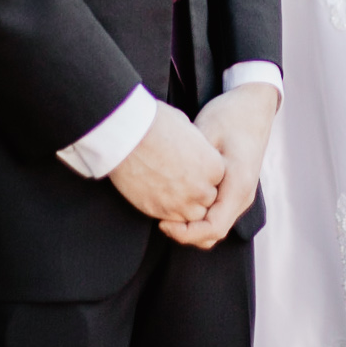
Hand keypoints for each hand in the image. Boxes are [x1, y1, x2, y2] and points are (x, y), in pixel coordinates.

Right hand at [108, 100, 225, 223]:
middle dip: (194, 192)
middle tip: (176, 179)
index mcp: (214, 167)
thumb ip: (196, 145)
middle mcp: (202, 189)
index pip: (216, 181)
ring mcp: (182, 203)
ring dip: (183, 206)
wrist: (129, 136)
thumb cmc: (156, 125)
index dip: (202, 175)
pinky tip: (156, 195)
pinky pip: (172, 221)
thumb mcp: (186, 127)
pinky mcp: (161, 212)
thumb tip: (190, 146)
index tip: (188, 168)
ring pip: (192, 215)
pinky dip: (167, 213)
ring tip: (167, 189)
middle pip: (207, 199)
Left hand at [159, 81, 278, 250]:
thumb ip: (191, 162)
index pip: (212, 229)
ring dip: (191, 225)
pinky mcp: (236, 190)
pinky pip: (217, 214)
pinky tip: (179, 200)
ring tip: (167, 211)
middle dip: (185, 233)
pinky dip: (198, 216)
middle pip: (213, 234)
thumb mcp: (206, 134)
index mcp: (238, 186)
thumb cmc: (229, 115)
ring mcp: (241, 195)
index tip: (162, 222)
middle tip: (159, 219)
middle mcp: (243, 196)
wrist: (254, 105)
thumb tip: (165, 183)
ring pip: (215, 226)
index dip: (185, 233)